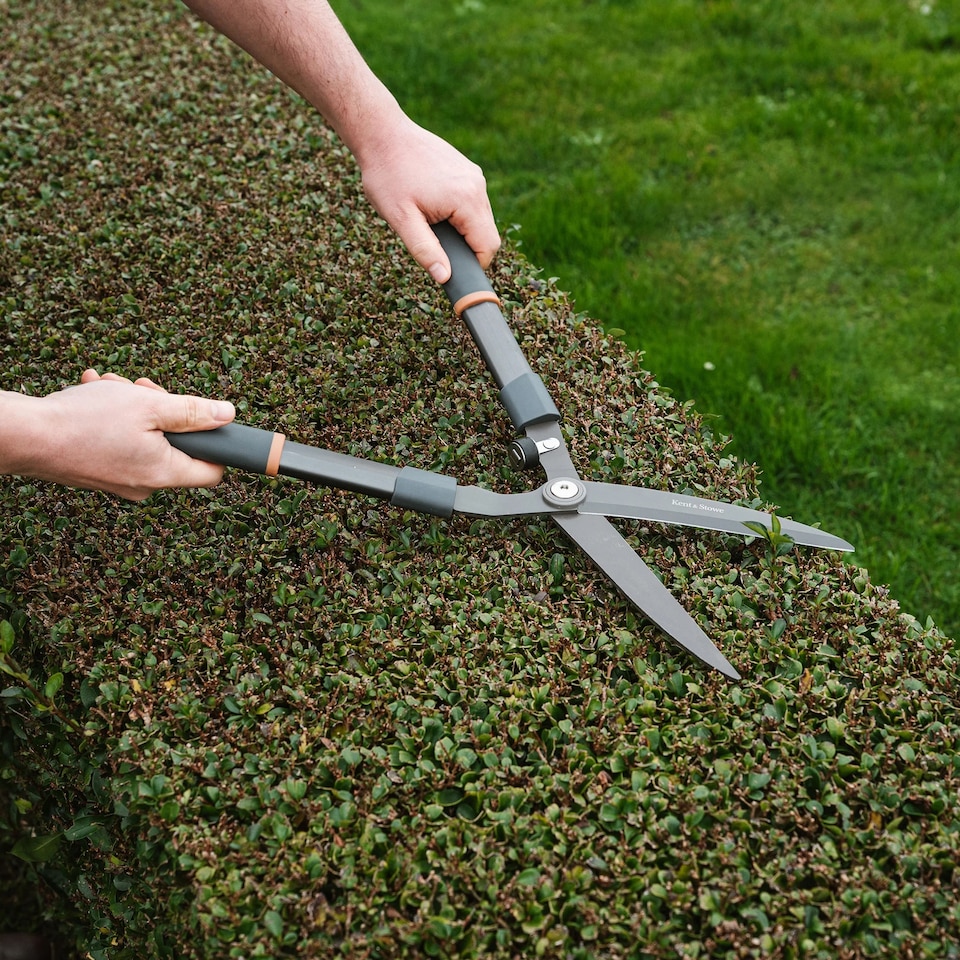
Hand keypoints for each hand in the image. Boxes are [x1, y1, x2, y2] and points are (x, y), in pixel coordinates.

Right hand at [3, 370, 235, 500]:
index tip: (201, 417)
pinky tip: (96, 391)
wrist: (23, 435)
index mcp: (164, 474)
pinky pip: (120, 442)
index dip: (215, 442)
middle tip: (144, 387)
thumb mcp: (149, 405)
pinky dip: (113, 417)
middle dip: (165, 411)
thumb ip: (193, 412)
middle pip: (177, 447)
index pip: (213, 471)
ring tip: (113, 385)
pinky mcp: (98, 472)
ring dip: (135, 407)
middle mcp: (144, 486)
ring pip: (145, 439)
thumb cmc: (84, 420)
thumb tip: (228, 415)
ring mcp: (119, 481)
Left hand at [358, 117, 500, 282]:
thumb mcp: (401, 220)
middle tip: (433, 244)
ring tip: (429, 222)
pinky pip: (472, 202)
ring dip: (461, 229)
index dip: (472, 264)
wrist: (382, 134)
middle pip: (487, 233)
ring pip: (480, 218)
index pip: (488, 246)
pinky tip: (432, 205)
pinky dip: (458, 212)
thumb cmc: (388, 176)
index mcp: (466, 199)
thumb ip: (425, 250)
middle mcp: (477, 185)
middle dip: (465, 246)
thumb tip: (444, 277)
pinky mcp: (467, 169)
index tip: (450, 267)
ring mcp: (474, 175)